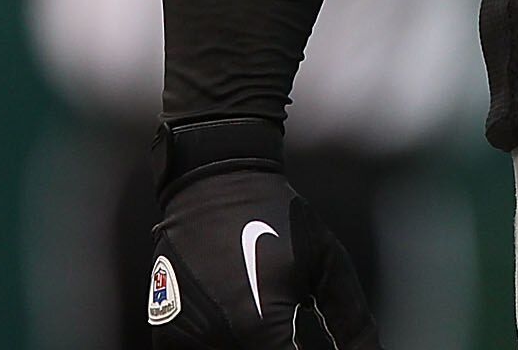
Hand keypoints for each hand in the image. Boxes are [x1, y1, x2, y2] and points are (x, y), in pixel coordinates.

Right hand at [147, 119, 378, 348]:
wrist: (214, 183)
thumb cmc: (277, 219)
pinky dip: (216, 344)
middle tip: (286, 328)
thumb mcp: (327, 262)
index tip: (308, 341)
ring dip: (247, 345)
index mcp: (261, 325)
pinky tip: (234, 322)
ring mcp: (186, 338)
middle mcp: (218, 337)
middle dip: (278, 347)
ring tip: (259, 317)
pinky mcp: (165, 335)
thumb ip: (352, 321)